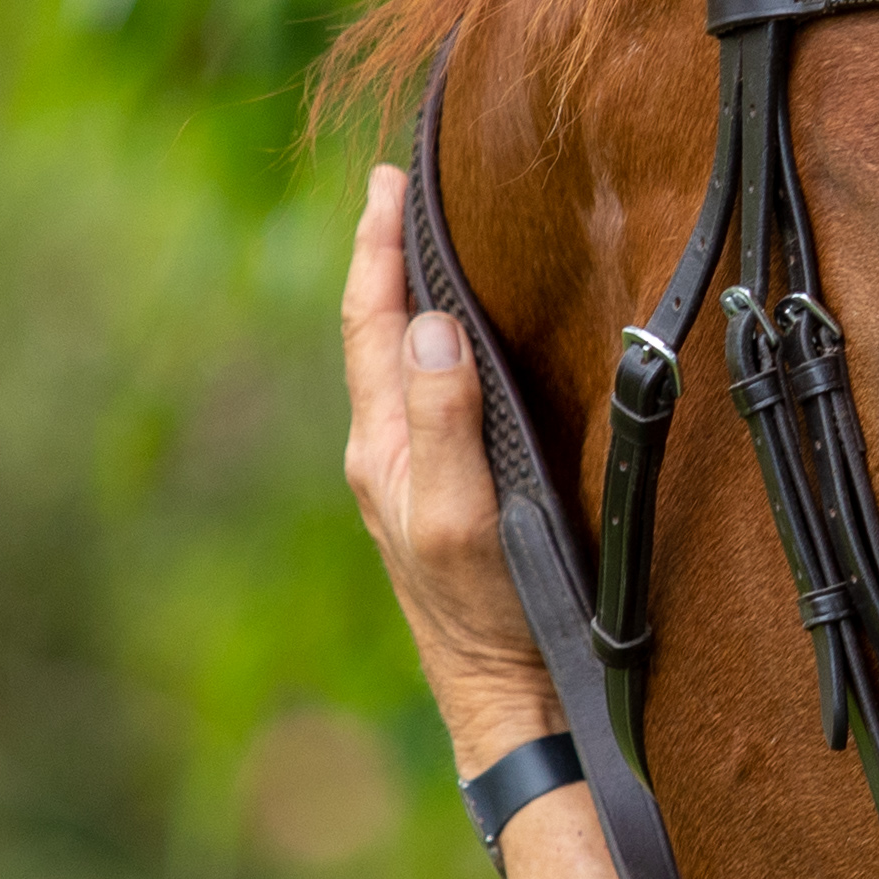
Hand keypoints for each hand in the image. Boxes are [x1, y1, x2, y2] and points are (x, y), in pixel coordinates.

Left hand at [337, 166, 564, 770]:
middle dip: (383, 258)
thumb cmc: (487, 613)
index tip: (389, 181)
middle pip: (374, 335)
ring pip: (396, 365)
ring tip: (420, 243)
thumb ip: (443, 418)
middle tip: (398, 189)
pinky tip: (455, 340)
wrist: (508, 698)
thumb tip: (427, 322)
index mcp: (380, 448)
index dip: (376, 249)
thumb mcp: (462, 512)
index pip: (369, 324)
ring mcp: (411, 478)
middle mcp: (386, 455)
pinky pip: (425, 397)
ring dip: (404, 298)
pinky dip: (431, 346)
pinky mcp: (443, 496)